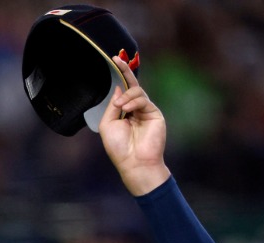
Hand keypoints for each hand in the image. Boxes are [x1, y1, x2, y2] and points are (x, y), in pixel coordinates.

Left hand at [99, 56, 170, 196]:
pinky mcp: (155, 114)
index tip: (115, 60)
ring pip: (137, 92)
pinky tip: (127, 109)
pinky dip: (134, 102)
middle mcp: (136, 110)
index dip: (121, 75)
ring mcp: (146, 111)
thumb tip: (119, 87)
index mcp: (124, 112)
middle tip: (117, 60)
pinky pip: (144, 100)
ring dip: (127, 96)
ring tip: (121, 107)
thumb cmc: (119, 147)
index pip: (123, 90)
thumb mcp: (108, 124)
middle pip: (132, 86)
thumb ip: (113, 105)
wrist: (134, 162)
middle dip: (125, 72)